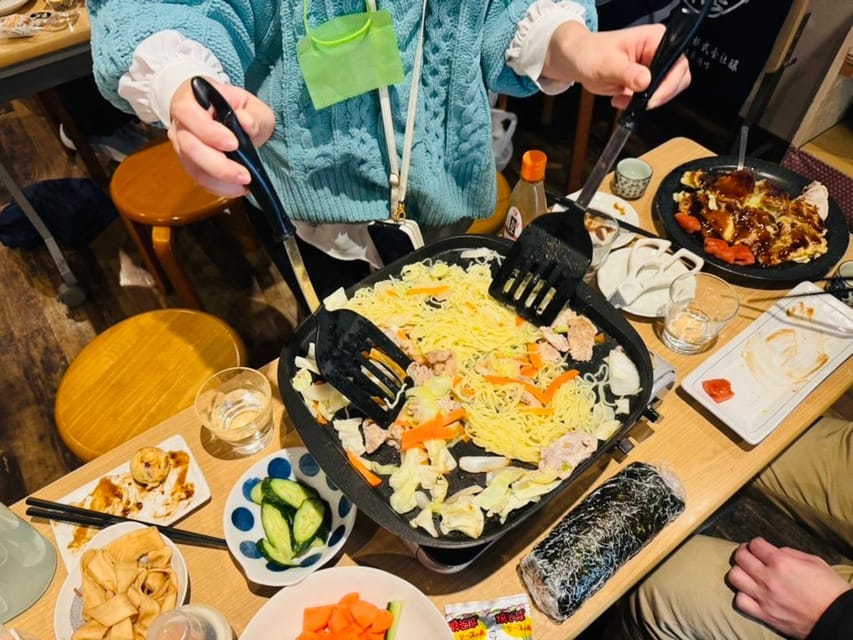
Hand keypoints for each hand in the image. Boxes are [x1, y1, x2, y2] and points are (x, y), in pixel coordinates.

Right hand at [167, 77, 275, 196]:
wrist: (224, 116)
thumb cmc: (235, 107)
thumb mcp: (251, 104)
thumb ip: (253, 114)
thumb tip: (246, 122)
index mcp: (190, 99)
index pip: (189, 113)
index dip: (209, 131)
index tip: (234, 144)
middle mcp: (180, 123)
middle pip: (189, 147)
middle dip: (219, 165)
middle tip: (244, 175)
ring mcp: (181, 146)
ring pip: (193, 167)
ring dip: (220, 181)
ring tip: (244, 184)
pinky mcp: (188, 164)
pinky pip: (199, 179)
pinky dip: (219, 187)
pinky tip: (236, 187)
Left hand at [542, 22, 690, 109]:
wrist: (579, 61)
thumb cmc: (591, 53)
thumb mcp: (608, 63)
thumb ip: (627, 72)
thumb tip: (645, 81)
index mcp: (656, 38)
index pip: (676, 62)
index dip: (668, 83)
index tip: (651, 99)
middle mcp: (660, 52)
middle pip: (677, 79)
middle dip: (658, 95)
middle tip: (638, 102)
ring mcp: (655, 68)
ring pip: (665, 91)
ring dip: (645, 101)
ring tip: (622, 99)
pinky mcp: (647, 82)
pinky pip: (652, 98)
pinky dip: (637, 104)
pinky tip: (620, 99)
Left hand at [726, 537, 851, 638]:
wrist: (837, 619)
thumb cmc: (830, 589)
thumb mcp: (814, 562)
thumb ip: (789, 553)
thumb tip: (773, 551)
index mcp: (781, 562)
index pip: (754, 544)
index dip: (756, 544)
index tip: (759, 547)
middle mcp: (768, 578)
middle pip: (740, 557)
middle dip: (744, 553)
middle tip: (750, 556)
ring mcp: (764, 597)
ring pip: (734, 577)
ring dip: (740, 572)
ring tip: (748, 574)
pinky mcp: (764, 614)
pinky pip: (740, 601)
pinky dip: (742, 595)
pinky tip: (750, 593)